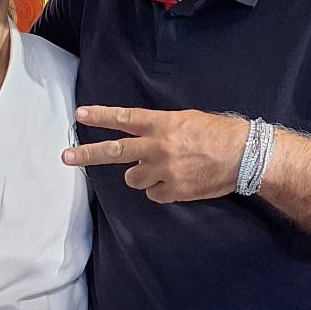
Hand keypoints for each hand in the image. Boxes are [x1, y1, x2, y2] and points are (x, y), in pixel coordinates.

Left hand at [63, 104, 247, 203]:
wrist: (244, 155)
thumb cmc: (218, 133)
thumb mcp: (187, 120)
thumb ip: (160, 128)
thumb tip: (141, 138)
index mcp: (162, 124)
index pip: (124, 118)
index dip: (100, 117)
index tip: (80, 115)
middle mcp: (159, 146)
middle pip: (115, 151)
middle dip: (87, 154)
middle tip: (66, 157)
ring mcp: (164, 170)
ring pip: (133, 178)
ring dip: (141, 176)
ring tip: (162, 170)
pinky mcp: (173, 191)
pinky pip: (154, 194)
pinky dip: (161, 190)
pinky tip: (178, 182)